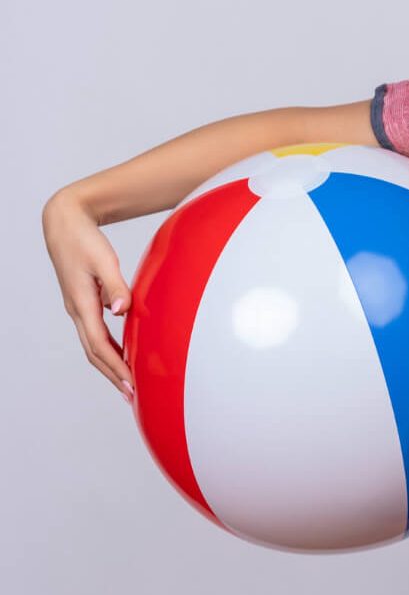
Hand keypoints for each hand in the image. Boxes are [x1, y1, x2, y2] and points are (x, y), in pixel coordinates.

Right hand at [42, 189, 135, 404]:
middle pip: (95, 351)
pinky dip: (108, 347)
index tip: (131, 384)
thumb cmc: (84, 239)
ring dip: (110, 365)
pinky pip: (96, 332)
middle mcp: (78, 310)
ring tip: (127, 383)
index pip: (99, 344)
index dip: (116, 367)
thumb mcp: (103, 259)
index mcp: (81, 303)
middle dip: (112, 375)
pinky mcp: (83, 301)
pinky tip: (121, 354)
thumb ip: (116, 285)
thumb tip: (122, 311)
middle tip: (132, 395)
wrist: (65, 223)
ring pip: (94, 344)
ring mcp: (79, 307)